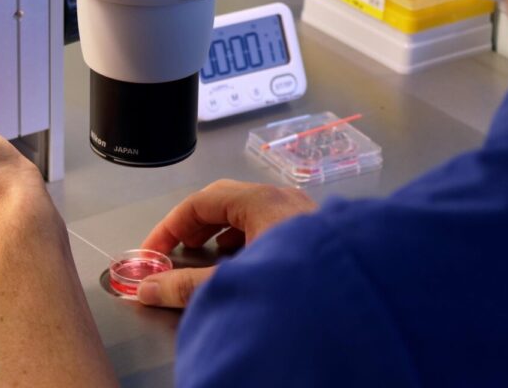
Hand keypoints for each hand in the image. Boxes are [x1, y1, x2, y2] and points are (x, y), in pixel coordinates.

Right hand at [138, 179, 317, 307]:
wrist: (359, 307)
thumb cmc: (298, 284)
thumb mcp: (233, 282)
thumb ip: (186, 286)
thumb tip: (149, 289)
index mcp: (262, 201)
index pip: (201, 201)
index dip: (170, 226)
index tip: (154, 252)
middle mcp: (284, 200)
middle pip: (224, 202)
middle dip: (194, 225)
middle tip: (176, 250)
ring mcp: (301, 215)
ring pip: (248, 212)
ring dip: (219, 231)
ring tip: (205, 254)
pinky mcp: (313, 234)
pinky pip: (268, 225)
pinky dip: (244, 239)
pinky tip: (242, 261)